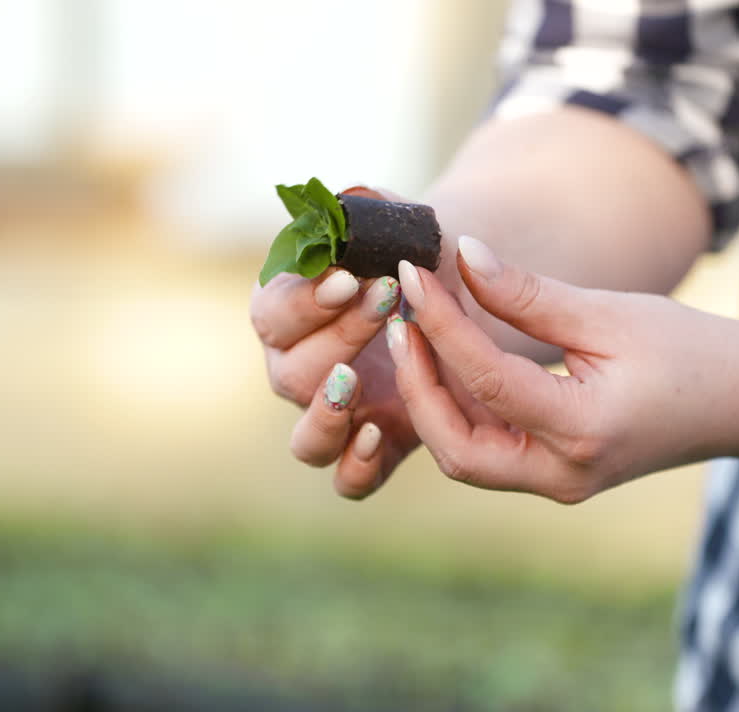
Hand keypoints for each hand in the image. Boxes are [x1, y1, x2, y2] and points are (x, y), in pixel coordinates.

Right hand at [251, 188, 416, 498]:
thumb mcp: (398, 224)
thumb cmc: (419, 253)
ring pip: (306, 438)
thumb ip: (369, 212)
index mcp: (288, 314)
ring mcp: (334, 416)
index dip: (304, 301)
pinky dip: (356, 465)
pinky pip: (347, 480)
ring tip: (358, 381)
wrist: (466, 295)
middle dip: (337, 337)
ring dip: (327, 413)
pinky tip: (380, 433)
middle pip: (290, 373)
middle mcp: (299, 370)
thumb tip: (348, 205)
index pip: (272, 313)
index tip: (349, 277)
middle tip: (385, 300)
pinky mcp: (375, 449)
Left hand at [386, 236, 738, 503]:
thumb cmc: (687, 349)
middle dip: (419, 385)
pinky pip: (489, 452)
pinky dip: (462, 409)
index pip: (486, 380)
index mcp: (584, 431)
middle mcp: (565, 474)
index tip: (412, 273)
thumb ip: (528, 294)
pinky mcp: (555, 476)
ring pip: (467, 457)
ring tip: (417, 332)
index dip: (441, 324)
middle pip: (457, 450)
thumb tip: (461, 256)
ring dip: (434, 399)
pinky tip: (451, 358)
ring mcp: (559, 484)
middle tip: (400, 321)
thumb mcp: (608, 314)